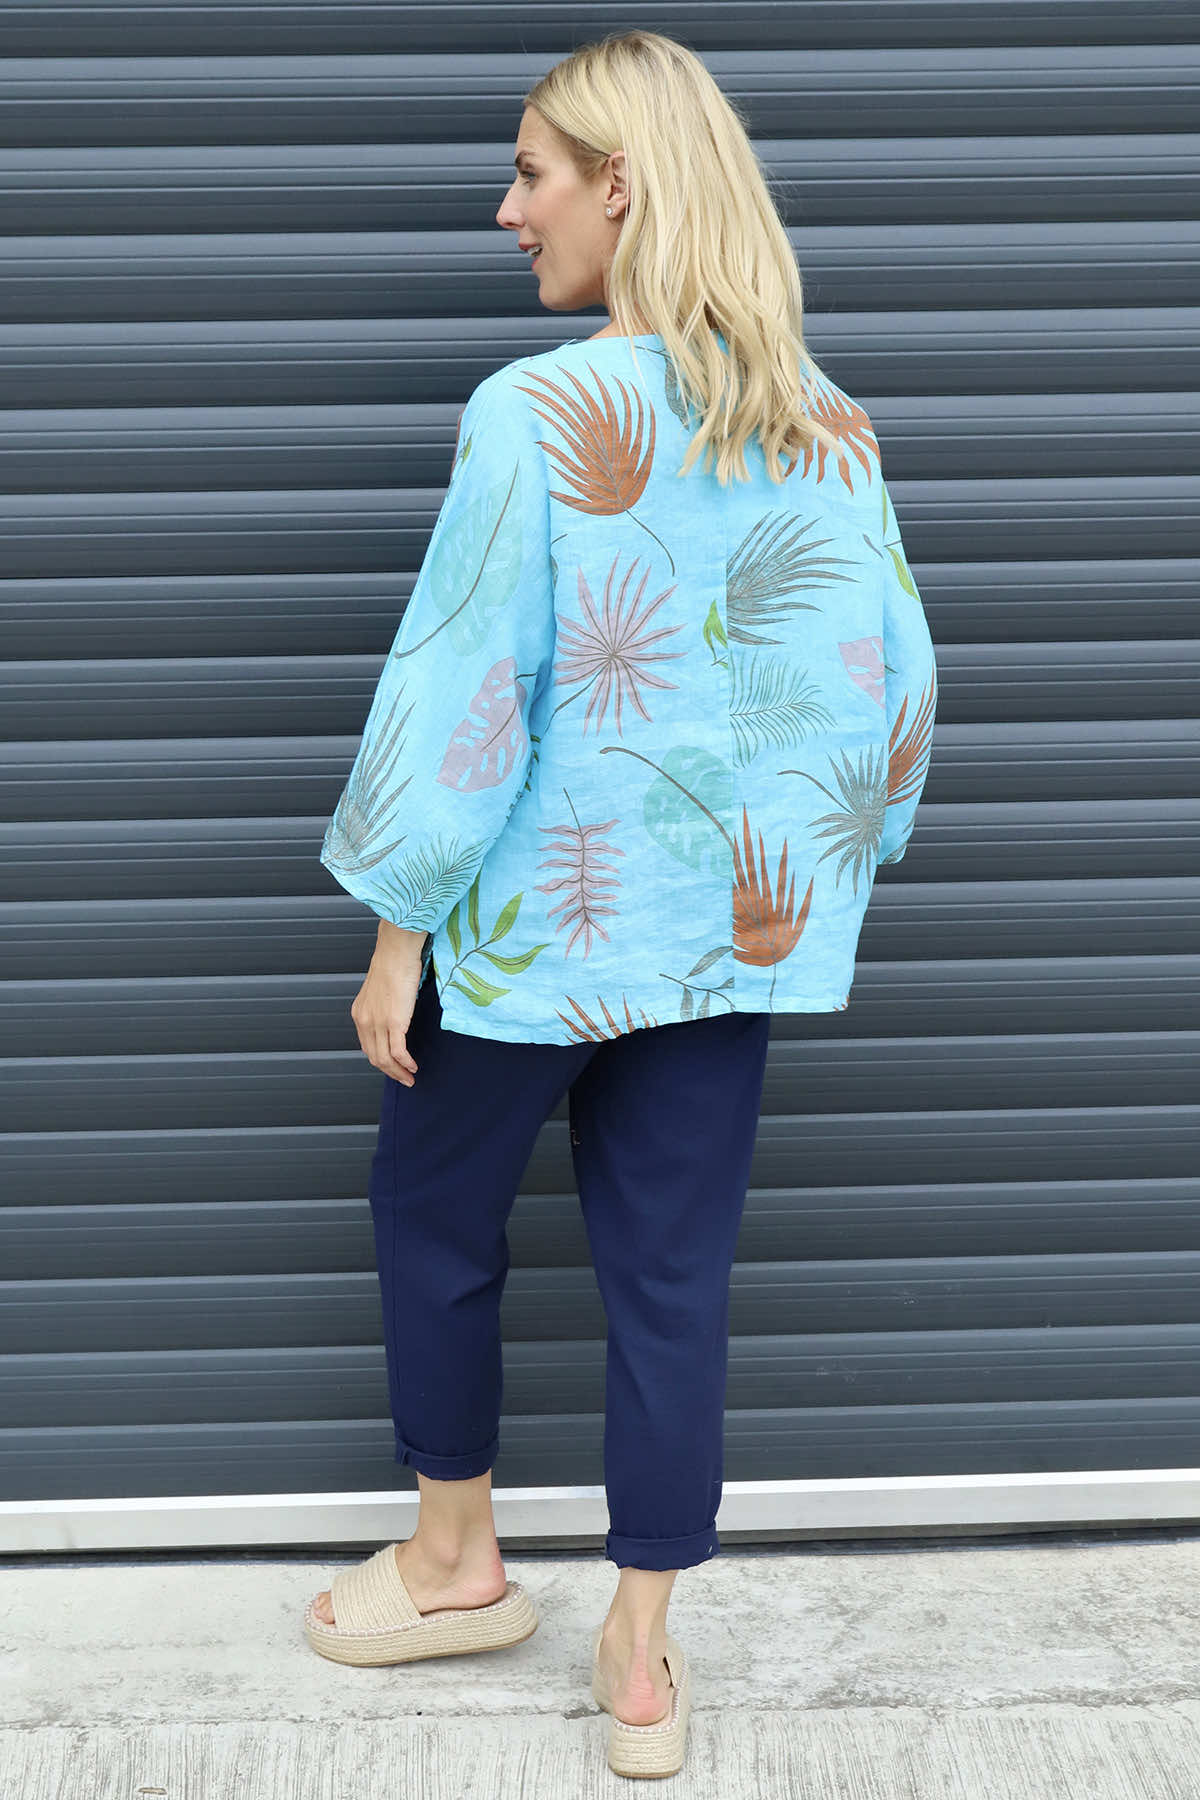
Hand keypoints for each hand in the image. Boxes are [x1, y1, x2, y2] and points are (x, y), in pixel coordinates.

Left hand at [350, 925, 426, 1085]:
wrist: (396, 953)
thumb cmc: (393, 965)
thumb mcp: (381, 990)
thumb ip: (384, 1007)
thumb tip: (396, 1017)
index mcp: (360, 1014)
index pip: (368, 1046)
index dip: (381, 1061)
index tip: (393, 1067)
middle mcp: (365, 1021)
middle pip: (374, 1057)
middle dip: (390, 1072)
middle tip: (404, 1079)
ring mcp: (378, 1023)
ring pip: (385, 1059)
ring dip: (398, 1072)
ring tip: (410, 1077)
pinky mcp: (393, 1022)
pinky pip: (398, 1052)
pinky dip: (405, 1063)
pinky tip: (413, 1066)